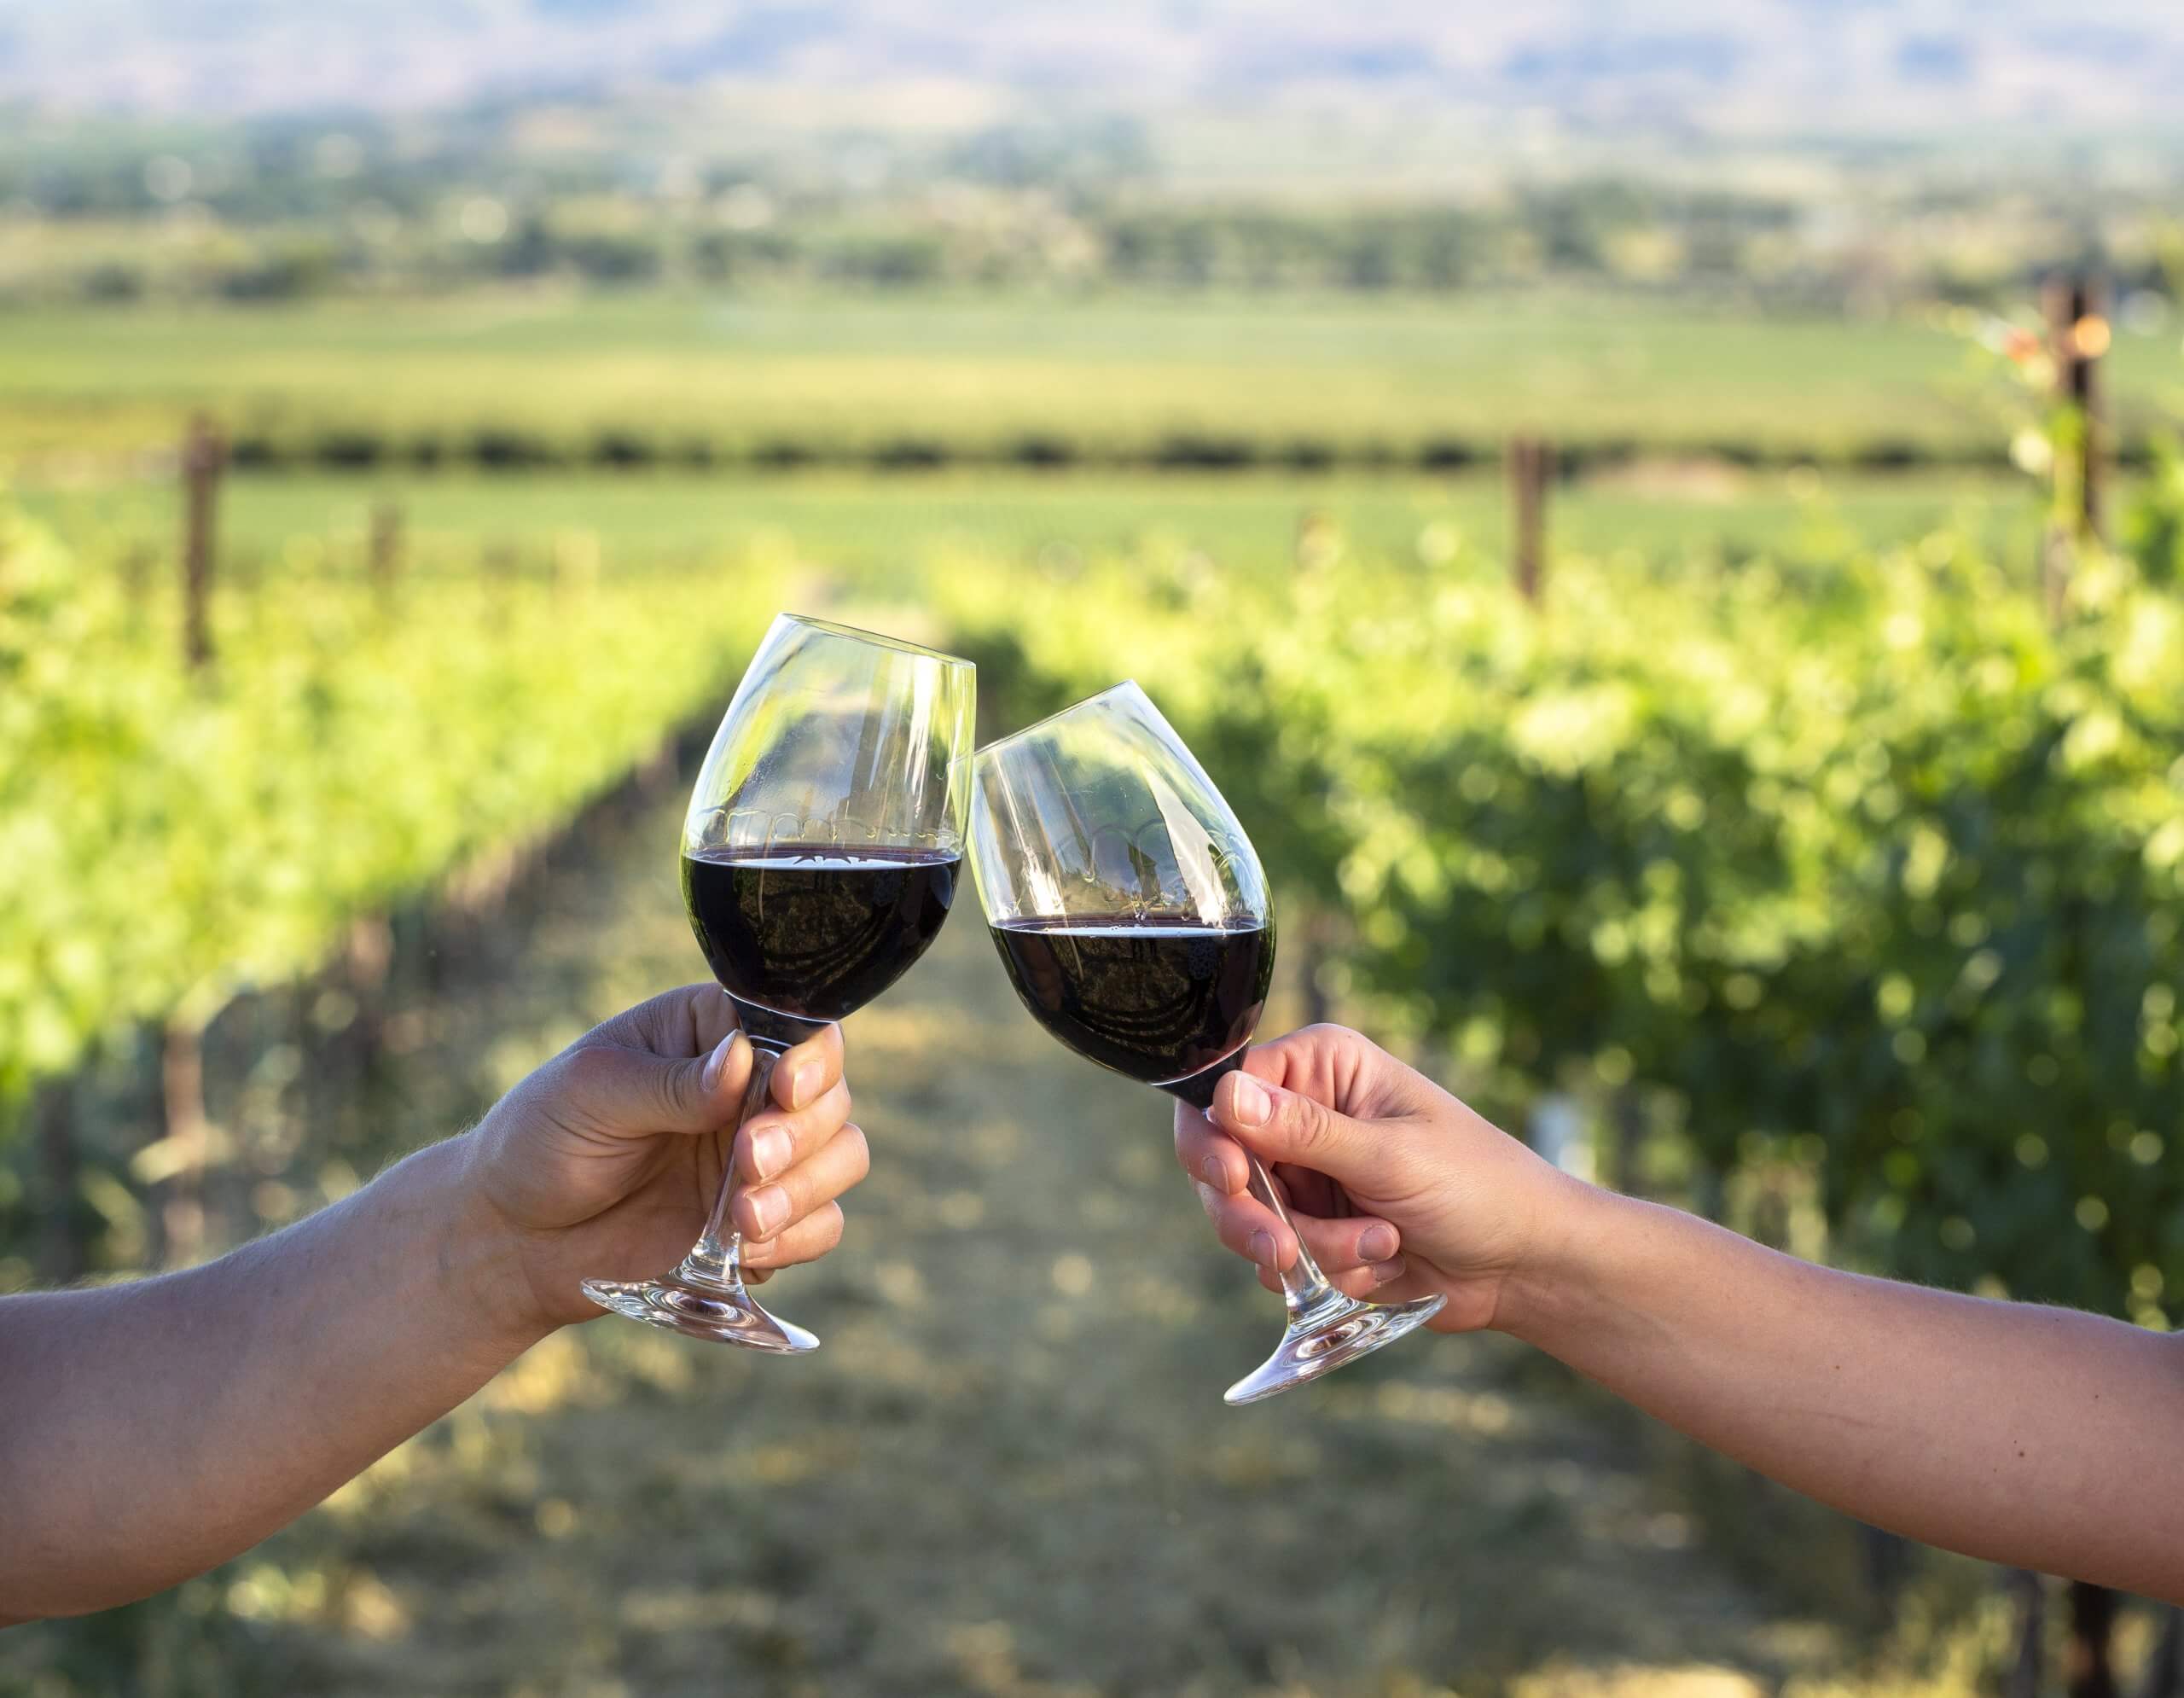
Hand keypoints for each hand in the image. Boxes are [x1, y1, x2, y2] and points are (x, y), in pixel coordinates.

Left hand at [463, 985, 867, 1330]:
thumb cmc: (540, 1142)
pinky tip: (749, 1248)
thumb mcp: (591, 1093)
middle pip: (831, 1094)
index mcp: (710, 1033)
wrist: (512, 1242)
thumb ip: (670, 1082)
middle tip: (747, 1163)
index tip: (785, 1090)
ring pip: (842, 1157)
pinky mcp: (761, 1219)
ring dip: (808, 1187)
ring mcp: (760, 1155)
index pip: (795, 1026)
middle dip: (802, 1134)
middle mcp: (750, 1088)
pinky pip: (822, 1224)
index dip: (811, 1057)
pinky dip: (800, 1236)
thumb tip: (742, 1061)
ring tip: (743, 1220)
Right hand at [1173, 1024, 1574, 1331]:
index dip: (1217, 1137)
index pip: (1228, 1088)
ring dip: (1311, 1248)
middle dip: (1252, 1213)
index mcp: (1323, 1068)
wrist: (1525, 1266)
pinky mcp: (1313, 1229)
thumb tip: (1225, 1096)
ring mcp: (1306, 1175)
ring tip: (1379, 1248)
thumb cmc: (1478, 1187)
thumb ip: (1305, 1132)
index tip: (1236, 1181)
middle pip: (1219, 1159)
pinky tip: (1380, 1264)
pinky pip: (1277, 1259)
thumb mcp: (1391, 1157)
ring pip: (1247, 1218)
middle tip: (1283, 1249)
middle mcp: (1304, 1113)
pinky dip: (1324, 1271)